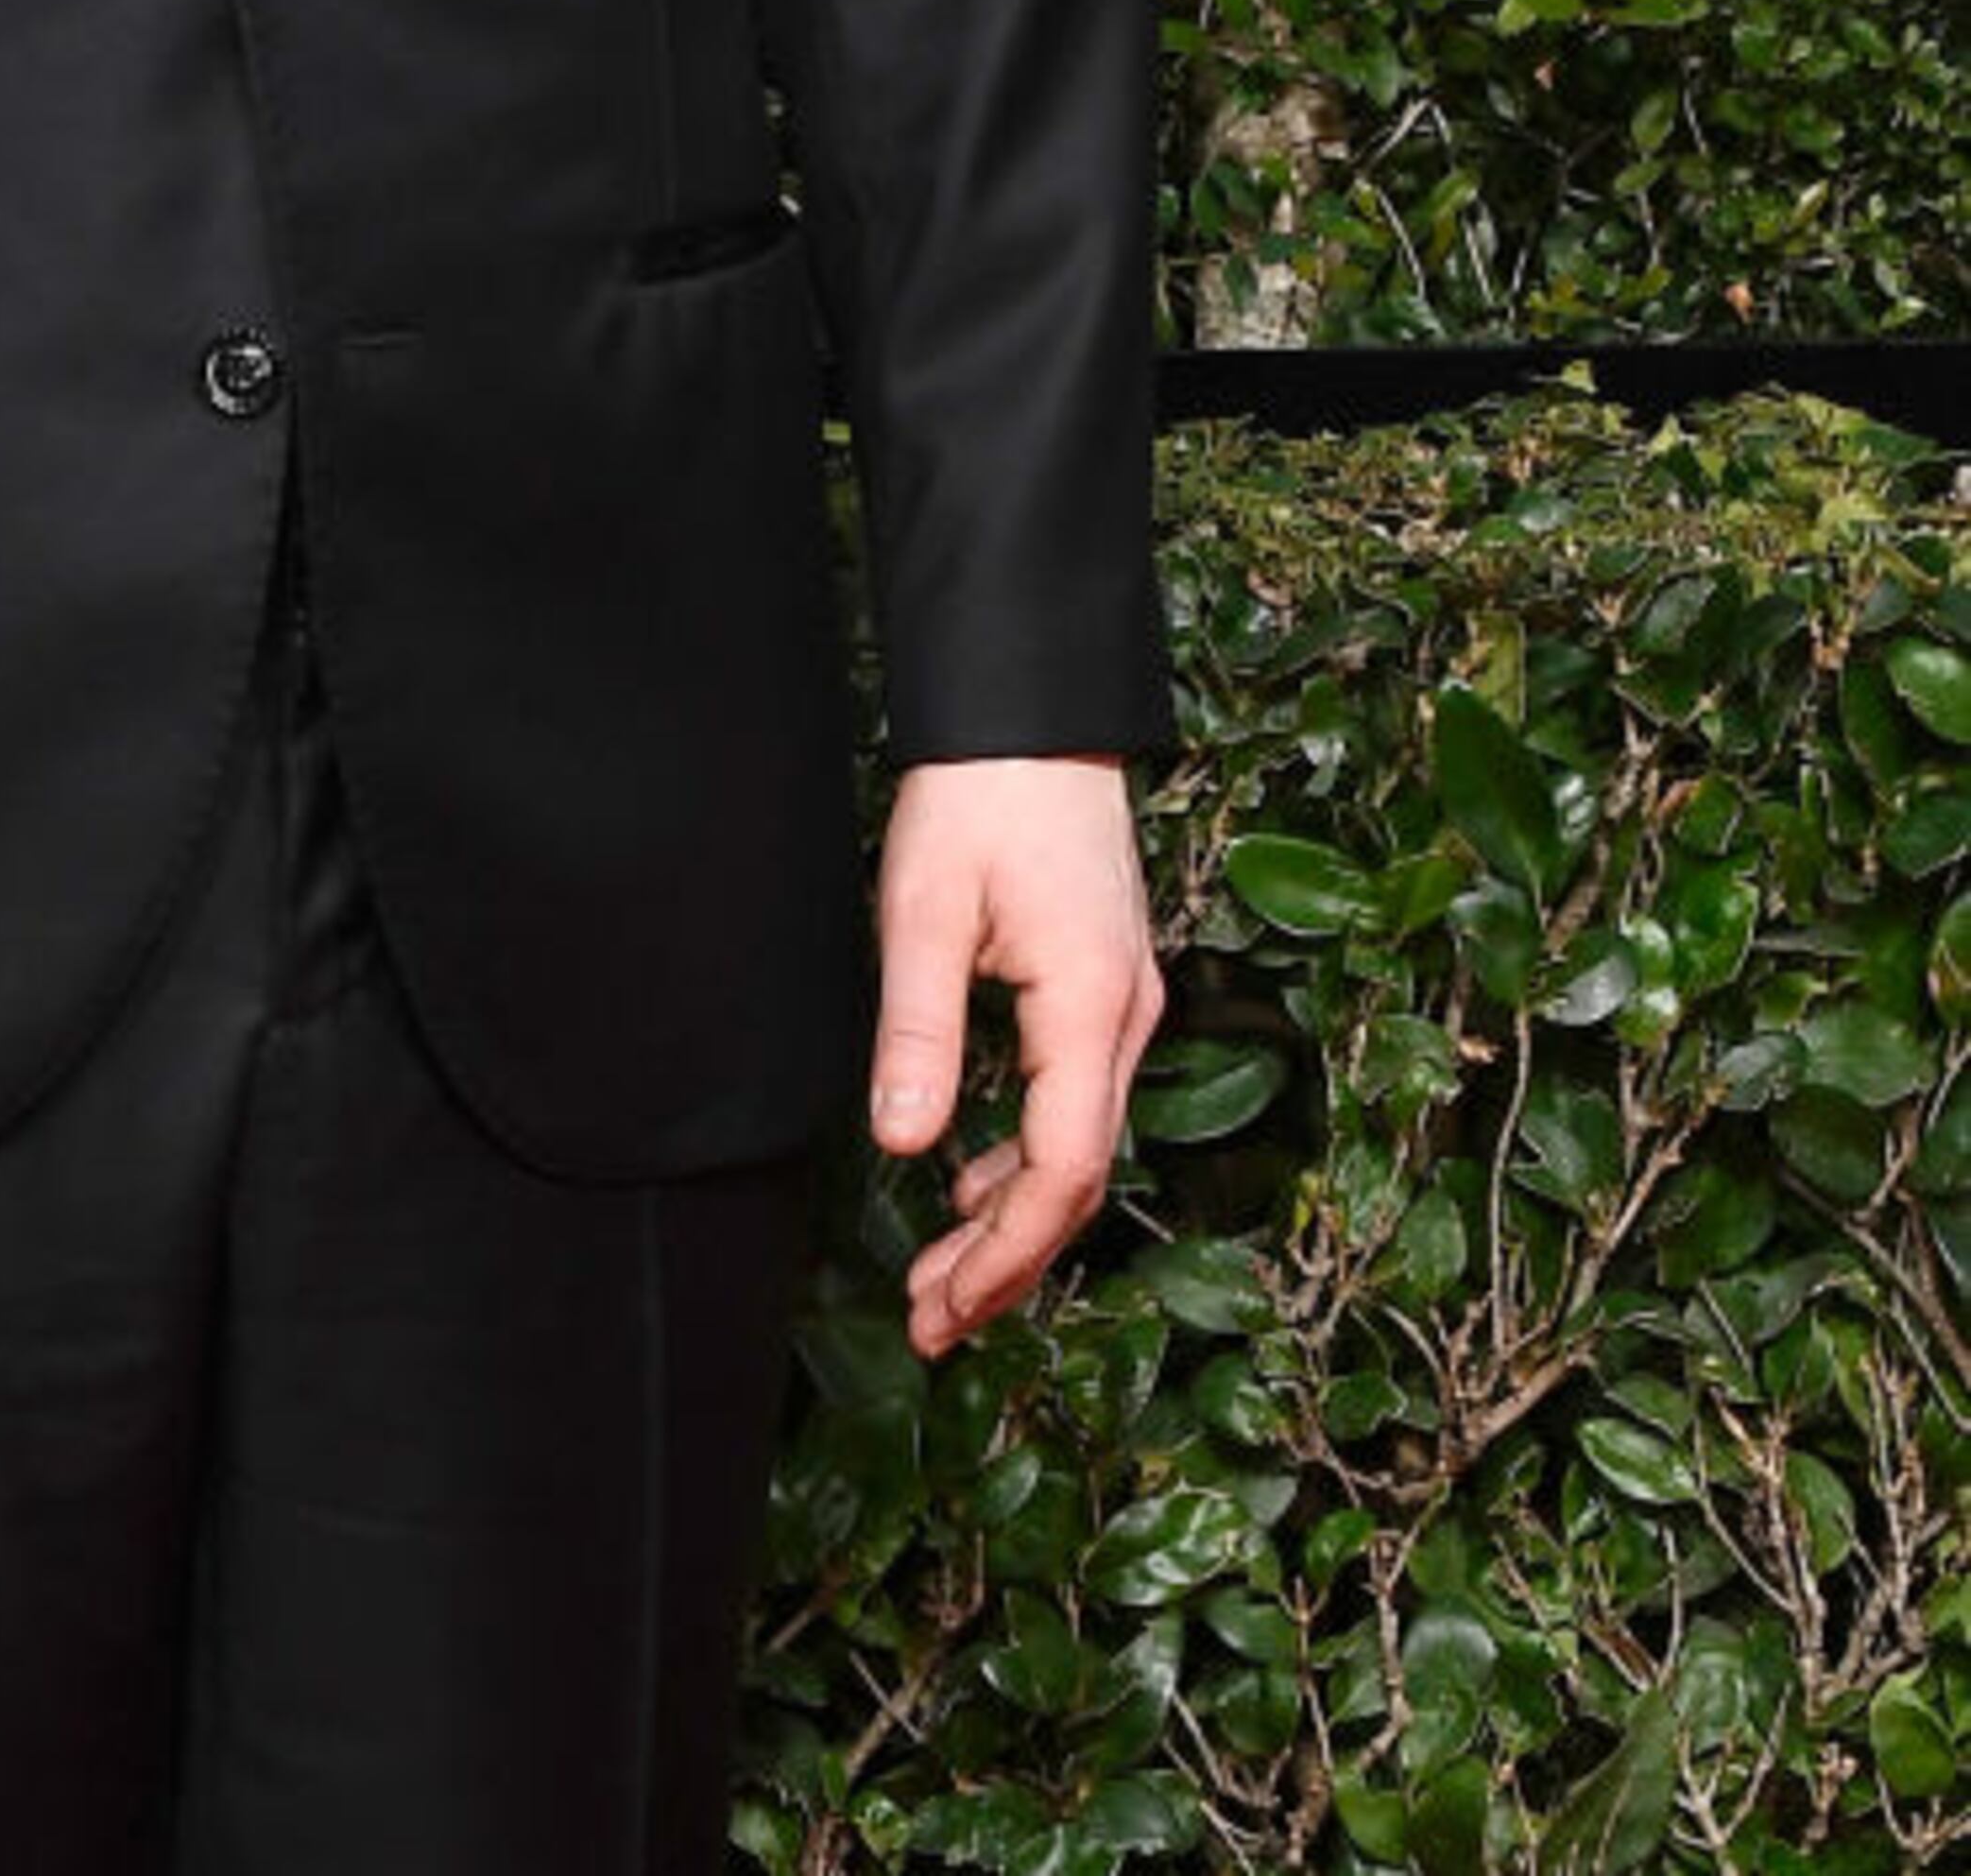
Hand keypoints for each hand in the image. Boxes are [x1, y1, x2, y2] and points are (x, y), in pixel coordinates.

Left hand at [869, 753, 1160, 1357]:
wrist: (1033, 709)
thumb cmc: (980, 794)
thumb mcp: (923, 909)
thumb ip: (917, 1032)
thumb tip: (906, 1147)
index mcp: (1092, 1006)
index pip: (1064, 1170)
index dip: (1006, 1254)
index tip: (945, 1306)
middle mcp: (1129, 1016)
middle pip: (1080, 1177)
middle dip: (1008, 1263)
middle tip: (933, 1325)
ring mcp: (1126, 1002)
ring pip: (1081, 1145)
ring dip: (1014, 1219)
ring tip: (941, 1279)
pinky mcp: (1106, 986)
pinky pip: (1076, 1102)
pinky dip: (1027, 1159)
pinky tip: (973, 1183)